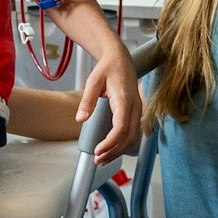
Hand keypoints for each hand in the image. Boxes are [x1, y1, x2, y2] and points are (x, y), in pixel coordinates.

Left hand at [77, 51, 141, 165]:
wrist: (120, 58)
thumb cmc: (108, 68)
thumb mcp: (93, 81)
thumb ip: (87, 100)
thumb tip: (80, 119)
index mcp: (124, 99)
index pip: (121, 127)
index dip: (111, 142)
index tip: (98, 150)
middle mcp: (135, 106)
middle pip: (129, 137)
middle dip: (114, 151)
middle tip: (98, 159)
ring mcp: (137, 110)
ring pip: (134, 137)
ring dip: (119, 150)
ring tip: (103, 159)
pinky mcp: (135, 112)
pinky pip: (134, 132)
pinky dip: (124, 144)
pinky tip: (112, 150)